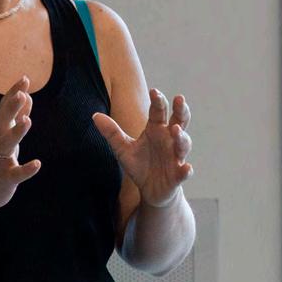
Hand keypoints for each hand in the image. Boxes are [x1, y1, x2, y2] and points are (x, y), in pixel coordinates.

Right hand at [0, 75, 39, 211]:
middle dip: (12, 108)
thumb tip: (27, 96)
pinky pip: (16, 174)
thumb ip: (17, 116)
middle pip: (4, 122)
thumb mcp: (6, 136)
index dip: (14, 93)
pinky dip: (26, 169)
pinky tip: (37, 164)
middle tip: (22, 93)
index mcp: (0, 132)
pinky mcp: (6, 179)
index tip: (24, 78)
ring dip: (17, 132)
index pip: (5, 109)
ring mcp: (1, 160)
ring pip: (8, 145)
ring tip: (28, 121)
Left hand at [92, 89, 193, 206]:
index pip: (159, 111)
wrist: (151, 190)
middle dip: (181, 110)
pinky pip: (184, 171)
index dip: (158, 101)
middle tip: (179, 99)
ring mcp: (176, 156)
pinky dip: (186, 170)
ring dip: (182, 137)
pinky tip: (186, 169)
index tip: (154, 91)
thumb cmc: (140, 165)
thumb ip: (112, 133)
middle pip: (180, 120)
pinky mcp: (178, 175)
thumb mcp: (123, 149)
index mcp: (156, 130)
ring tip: (176, 130)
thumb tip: (95, 115)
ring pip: (183, 144)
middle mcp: (169, 140)